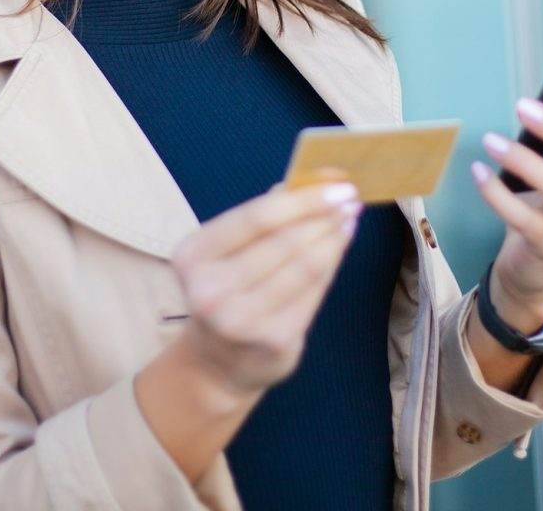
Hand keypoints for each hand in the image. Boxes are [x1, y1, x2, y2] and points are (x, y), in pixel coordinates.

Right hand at [169, 173, 361, 396]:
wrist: (217, 362)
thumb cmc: (228, 291)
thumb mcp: (228, 251)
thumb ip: (262, 217)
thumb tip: (302, 179)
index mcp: (192, 257)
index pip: (255, 218)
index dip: (301, 200)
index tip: (335, 184)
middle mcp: (210, 291)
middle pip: (283, 242)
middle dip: (323, 215)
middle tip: (351, 198)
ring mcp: (241, 320)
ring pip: (304, 266)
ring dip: (333, 238)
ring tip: (350, 218)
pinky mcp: (273, 340)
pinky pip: (314, 292)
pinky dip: (331, 264)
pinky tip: (340, 247)